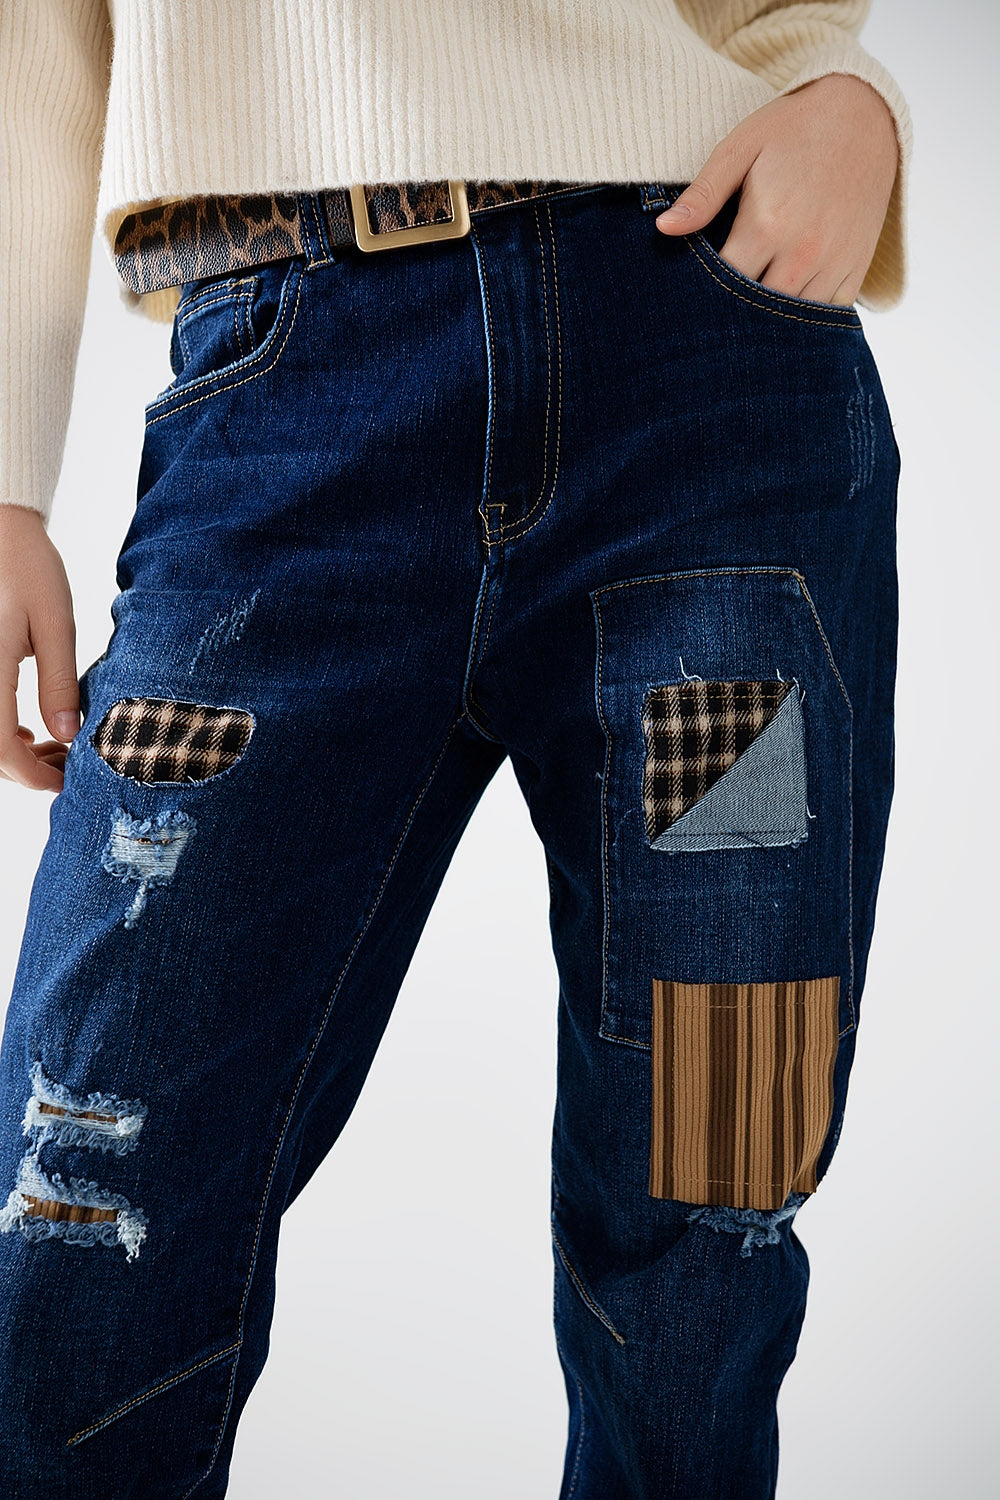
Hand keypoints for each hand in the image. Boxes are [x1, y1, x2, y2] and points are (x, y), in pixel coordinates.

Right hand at [0, 505, 79, 791]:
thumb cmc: (27, 567)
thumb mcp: (56, 625)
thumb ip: (59, 684)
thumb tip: (67, 735)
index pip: (1, 750)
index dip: (34, 776)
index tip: (67, 783)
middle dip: (26, 770)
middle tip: (69, 765)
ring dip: (12, 754)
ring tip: (54, 747)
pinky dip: (1, 732)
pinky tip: (29, 729)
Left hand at [655, 73, 899, 305]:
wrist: (865, 115)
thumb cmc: (794, 130)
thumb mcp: (741, 149)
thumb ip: (702, 194)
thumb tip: (664, 229)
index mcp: (767, 224)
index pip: (723, 285)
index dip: (702, 295)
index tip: (689, 295)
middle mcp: (802, 252)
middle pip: (755, 311)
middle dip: (732, 315)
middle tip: (712, 316)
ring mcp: (833, 264)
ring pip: (791, 322)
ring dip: (768, 323)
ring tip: (746, 317)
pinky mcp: (856, 269)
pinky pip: (828, 316)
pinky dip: (805, 320)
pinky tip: (784, 312)